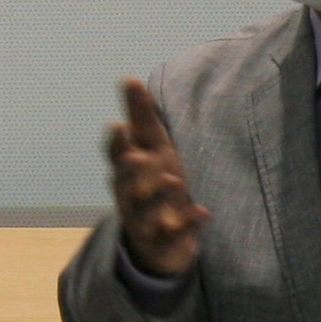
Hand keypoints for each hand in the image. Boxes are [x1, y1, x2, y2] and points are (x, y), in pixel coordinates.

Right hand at [106, 77, 209, 278]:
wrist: (158, 242)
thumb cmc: (154, 184)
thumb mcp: (152, 149)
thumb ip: (141, 117)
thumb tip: (128, 78)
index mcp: (127, 172)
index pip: (115, 156)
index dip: (116, 143)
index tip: (119, 125)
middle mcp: (131, 196)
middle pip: (124, 184)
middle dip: (129, 171)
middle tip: (136, 156)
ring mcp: (145, 222)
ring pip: (146, 211)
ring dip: (158, 196)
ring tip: (173, 181)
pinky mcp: (164, 242)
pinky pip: (174, 236)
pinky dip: (188, 224)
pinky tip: (204, 211)